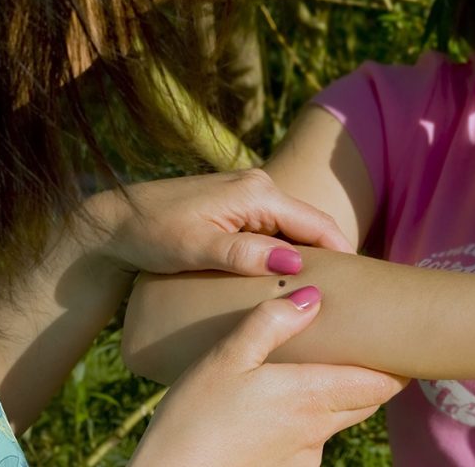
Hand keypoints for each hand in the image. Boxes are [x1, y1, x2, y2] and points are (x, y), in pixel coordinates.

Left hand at [87, 169, 353, 275]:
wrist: (113, 220)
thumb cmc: (152, 233)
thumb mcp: (198, 248)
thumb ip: (246, 254)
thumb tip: (295, 263)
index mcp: (257, 191)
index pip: (316, 222)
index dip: (342, 251)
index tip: (361, 281)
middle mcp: (258, 185)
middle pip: (310, 223)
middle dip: (330, 252)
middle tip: (349, 289)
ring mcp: (247, 193)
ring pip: (293, 226)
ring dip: (308, 252)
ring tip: (323, 285)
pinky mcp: (236, 205)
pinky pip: (275, 227)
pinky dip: (287, 248)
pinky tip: (289, 272)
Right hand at [130, 287, 408, 465]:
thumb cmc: (193, 419)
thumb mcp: (225, 360)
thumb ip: (270, 324)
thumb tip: (314, 295)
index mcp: (310, 395)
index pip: (379, 383)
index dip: (397, 365)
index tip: (404, 343)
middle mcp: (318, 428)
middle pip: (367, 401)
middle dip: (375, 377)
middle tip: (371, 349)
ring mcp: (305, 455)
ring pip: (342, 421)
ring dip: (344, 399)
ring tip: (327, 372)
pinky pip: (315, 443)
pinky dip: (314, 422)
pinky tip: (287, 410)